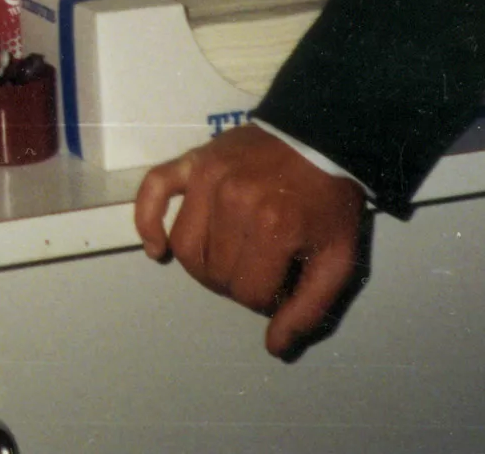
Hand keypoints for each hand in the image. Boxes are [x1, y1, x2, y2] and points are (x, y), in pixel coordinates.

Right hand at [133, 124, 370, 357]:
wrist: (319, 137)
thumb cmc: (329, 199)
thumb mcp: (337, 258)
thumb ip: (309, 307)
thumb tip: (274, 346)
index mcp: (273, 227)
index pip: (249, 293)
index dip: (266, 299)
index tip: (282, 283)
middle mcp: (235, 203)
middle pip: (216, 273)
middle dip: (238, 283)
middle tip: (259, 270)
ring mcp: (209, 179)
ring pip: (186, 246)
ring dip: (202, 266)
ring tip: (224, 262)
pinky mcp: (194, 161)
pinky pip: (154, 190)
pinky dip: (147, 221)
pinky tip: (157, 247)